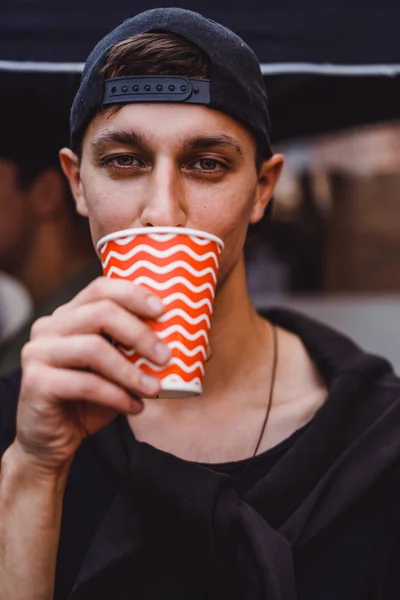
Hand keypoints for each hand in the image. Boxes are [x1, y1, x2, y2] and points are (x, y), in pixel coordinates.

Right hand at [14, 277, 170, 474]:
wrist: (52, 441)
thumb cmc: (89, 400)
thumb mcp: (114, 369)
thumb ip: (132, 349)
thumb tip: (181, 338)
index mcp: (68, 315)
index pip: (101, 289)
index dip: (134, 294)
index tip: (163, 310)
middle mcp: (48, 327)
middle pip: (100, 312)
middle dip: (140, 333)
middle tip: (166, 356)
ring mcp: (37, 352)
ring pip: (93, 349)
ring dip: (131, 371)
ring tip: (155, 388)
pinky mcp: (35, 382)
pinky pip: (84, 384)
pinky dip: (116, 396)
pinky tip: (134, 407)